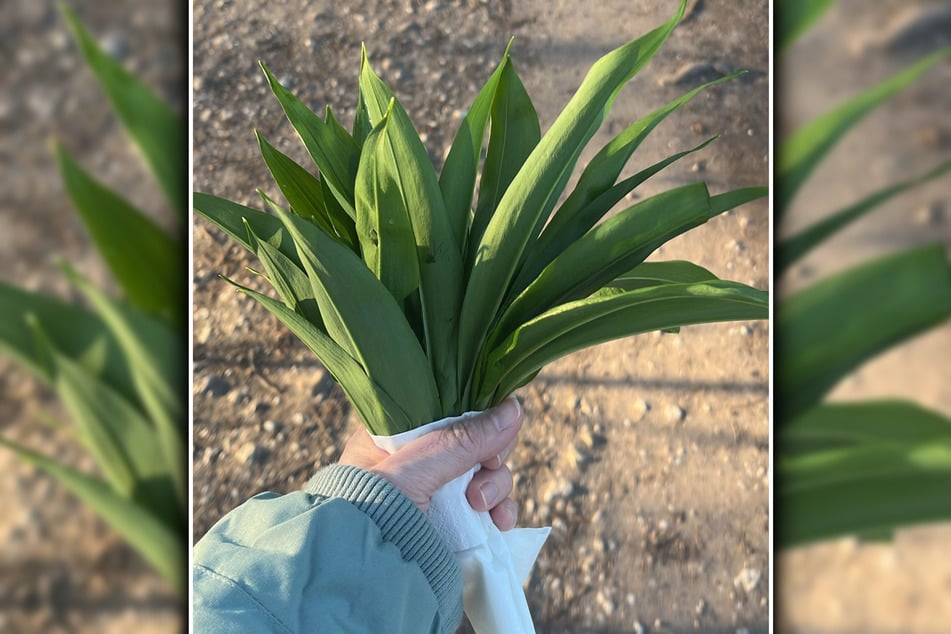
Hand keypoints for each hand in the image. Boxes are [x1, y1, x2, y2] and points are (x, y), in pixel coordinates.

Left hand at [339, 397, 522, 530]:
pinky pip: (491, 509)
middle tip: (489, 466)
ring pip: (488, 475)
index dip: (473, 418)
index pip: (446, 412)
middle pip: (474, 443)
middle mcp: (418, 464)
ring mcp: (438, 497)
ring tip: (481, 505)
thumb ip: (464, 438)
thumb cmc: (375, 514)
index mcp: (395, 439)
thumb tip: (514, 408)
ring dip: (496, 488)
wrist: (369, 581)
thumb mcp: (418, 468)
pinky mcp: (455, 526)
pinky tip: (499, 522)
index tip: (488, 426)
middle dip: (489, 457)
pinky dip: (501, 512)